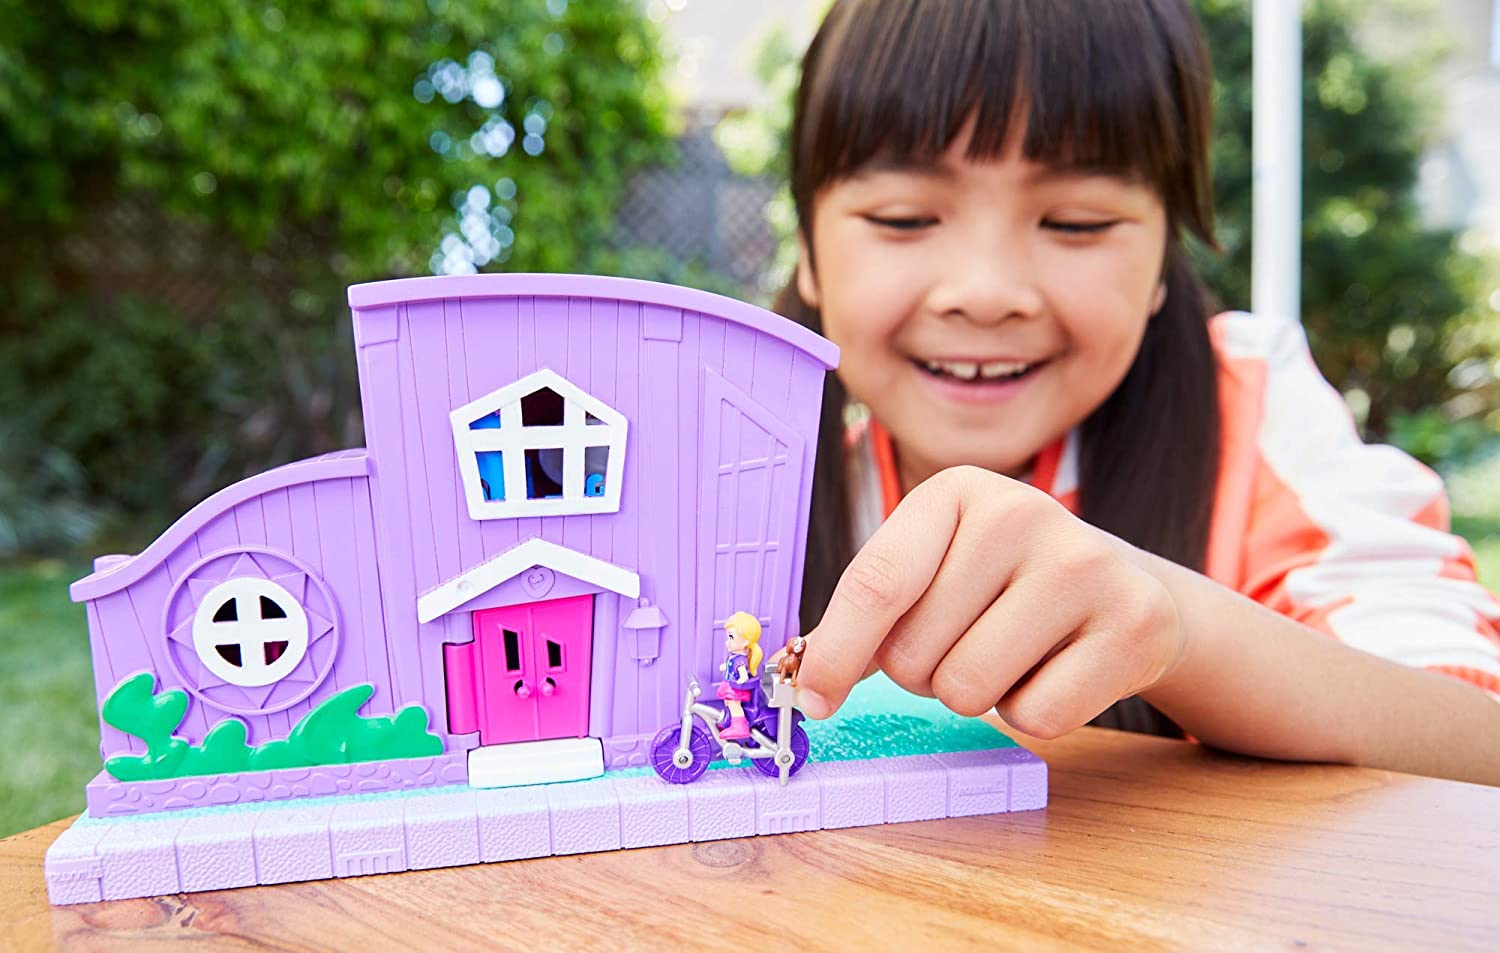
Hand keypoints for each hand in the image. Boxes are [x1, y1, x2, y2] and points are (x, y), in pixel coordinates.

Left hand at [793, 466, 1186, 737]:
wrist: (1125, 587)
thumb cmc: (1002, 584)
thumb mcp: (936, 564)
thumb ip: (872, 608)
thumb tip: (807, 677)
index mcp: (955, 490)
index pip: (876, 582)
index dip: (836, 653)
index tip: (812, 700)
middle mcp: (1022, 512)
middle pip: (914, 654)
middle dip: (923, 672)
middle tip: (968, 640)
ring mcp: (1085, 565)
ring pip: (967, 691)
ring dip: (976, 695)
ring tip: (1013, 651)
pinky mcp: (1134, 625)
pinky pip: (1035, 718)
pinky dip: (1032, 712)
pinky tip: (1056, 668)